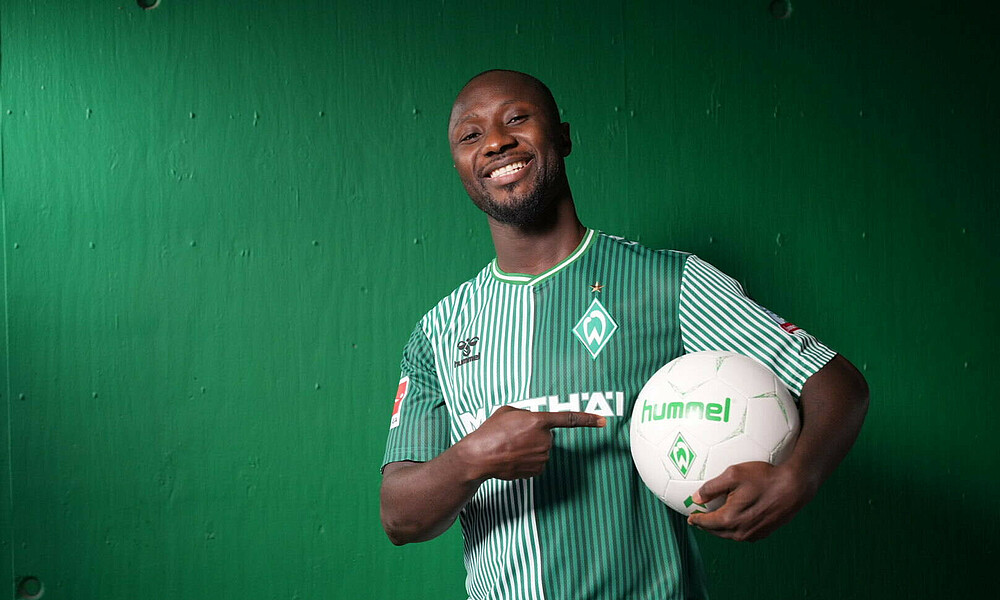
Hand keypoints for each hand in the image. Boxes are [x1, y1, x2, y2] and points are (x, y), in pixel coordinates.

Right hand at [459, 406, 605, 480]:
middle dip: (535, 434)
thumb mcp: (508, 411)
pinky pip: (538, 462)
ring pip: (542, 449)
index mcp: (539, 421)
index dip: (588, 420)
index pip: (569, 419)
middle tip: (513, 435)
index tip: (603, 421)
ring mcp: (542, 456)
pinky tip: (513, 458)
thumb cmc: (490, 431)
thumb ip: (526, 414)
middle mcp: (544, 439)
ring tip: (510, 446)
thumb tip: (531, 421)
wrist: (480, 456)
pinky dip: (528, 460)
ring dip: (530, 447)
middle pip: (547, 435)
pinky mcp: (537, 470)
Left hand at [686, 461, 815, 541]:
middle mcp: (741, 531)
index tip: (690, 517)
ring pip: (730, 535)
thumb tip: (696, 497)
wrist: (794, 487)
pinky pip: (743, 534)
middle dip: (706, 526)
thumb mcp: (734, 474)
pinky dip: (734, 529)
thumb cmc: (764, 477)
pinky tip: (734, 521)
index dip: (697, 519)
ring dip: (720, 529)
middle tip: (699, 520)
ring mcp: (754, 534)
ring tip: (714, 521)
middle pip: (717, 532)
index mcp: (730, 518)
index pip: (707, 523)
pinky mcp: (764, 533)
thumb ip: (712, 487)